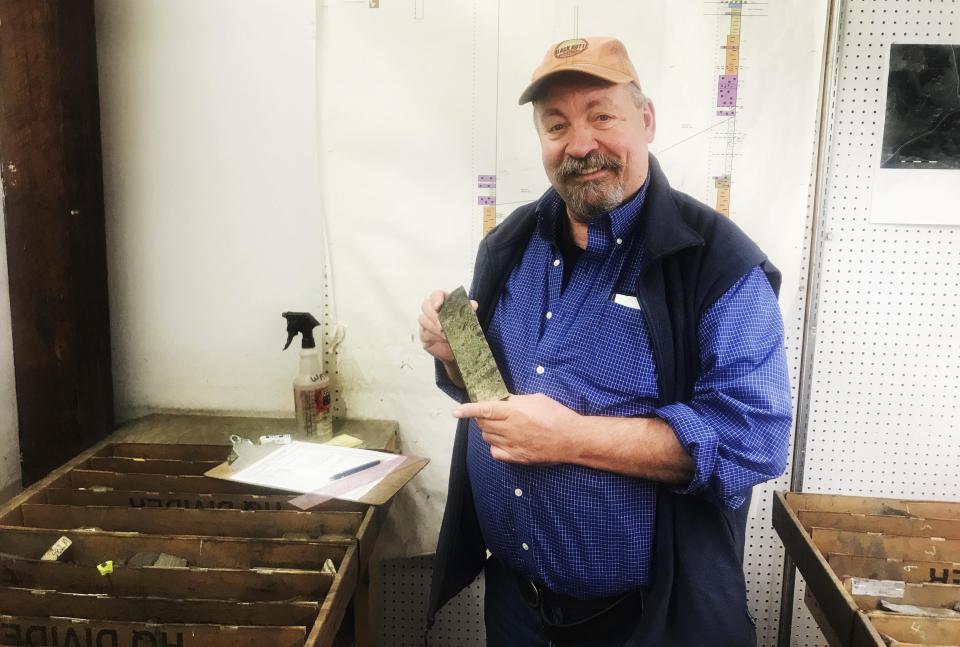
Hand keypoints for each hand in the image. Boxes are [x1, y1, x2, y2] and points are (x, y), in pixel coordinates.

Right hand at [418, 290, 477, 364]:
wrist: (459, 349)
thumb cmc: (461, 331)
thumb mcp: (467, 320)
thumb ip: (469, 311)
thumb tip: (473, 304)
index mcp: (443, 302)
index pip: (436, 295)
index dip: (436, 299)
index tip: (438, 306)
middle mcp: (432, 310)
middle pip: (426, 305)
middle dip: (434, 316)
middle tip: (442, 327)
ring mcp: (426, 321)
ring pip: (423, 319)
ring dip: (434, 328)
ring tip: (445, 335)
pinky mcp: (423, 333)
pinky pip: (424, 332)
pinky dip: (433, 335)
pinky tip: (441, 339)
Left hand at [453, 393, 577, 463]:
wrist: (572, 438)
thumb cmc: (556, 415)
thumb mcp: (536, 399)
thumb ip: (516, 400)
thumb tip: (502, 400)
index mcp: (514, 412)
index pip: (484, 409)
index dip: (468, 410)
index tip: (456, 411)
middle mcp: (510, 429)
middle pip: (483, 423)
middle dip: (481, 416)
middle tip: (490, 412)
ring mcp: (512, 445)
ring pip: (487, 437)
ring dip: (488, 430)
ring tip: (501, 425)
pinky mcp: (517, 457)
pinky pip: (495, 452)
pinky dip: (495, 446)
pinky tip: (503, 440)